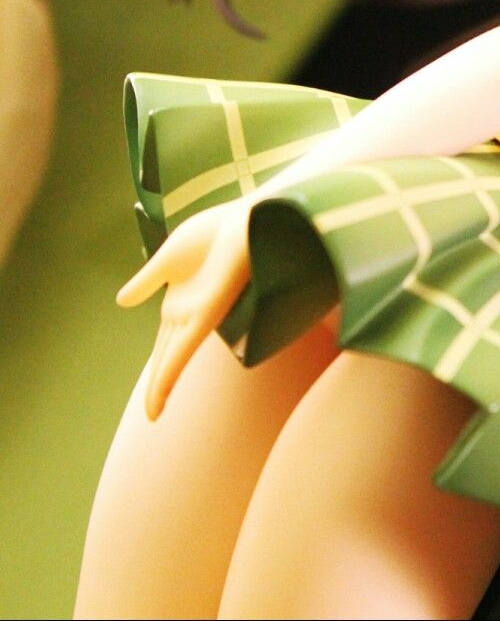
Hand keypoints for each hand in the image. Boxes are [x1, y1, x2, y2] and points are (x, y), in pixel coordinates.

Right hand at [117, 199, 252, 419]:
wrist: (245, 218)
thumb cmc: (215, 232)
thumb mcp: (168, 258)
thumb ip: (146, 281)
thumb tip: (121, 302)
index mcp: (180, 304)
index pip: (164, 345)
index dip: (157, 368)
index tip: (153, 395)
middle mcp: (190, 314)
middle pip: (169, 356)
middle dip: (159, 385)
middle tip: (151, 415)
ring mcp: (200, 313)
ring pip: (176, 357)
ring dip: (163, 383)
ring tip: (153, 412)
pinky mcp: (211, 309)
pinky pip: (187, 343)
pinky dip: (172, 365)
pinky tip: (165, 384)